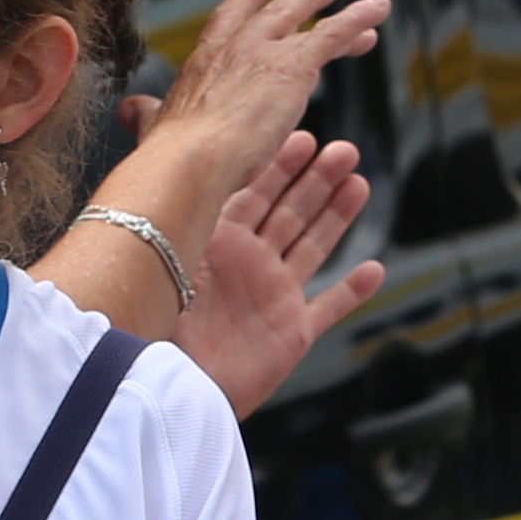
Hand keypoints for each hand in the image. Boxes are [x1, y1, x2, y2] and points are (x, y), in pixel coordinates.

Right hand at [134, 0, 393, 209]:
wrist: (190, 160)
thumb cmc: (169, 154)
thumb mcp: (153, 127)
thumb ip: (146, 115)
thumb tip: (128, 111)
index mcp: (204, 59)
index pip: (229, 18)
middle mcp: (234, 44)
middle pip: (273, 12)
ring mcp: (264, 50)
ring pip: (307, 18)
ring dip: (334, 7)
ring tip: (361, 1)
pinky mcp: (294, 65)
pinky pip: (334, 33)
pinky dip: (358, 19)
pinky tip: (379, 11)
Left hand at [177, 131, 385, 411]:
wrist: (168, 387)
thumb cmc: (153, 323)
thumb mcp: (162, 251)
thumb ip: (173, 203)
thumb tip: (146, 132)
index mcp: (217, 242)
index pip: (254, 191)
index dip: (281, 164)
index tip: (305, 135)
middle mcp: (248, 264)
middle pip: (291, 211)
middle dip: (318, 179)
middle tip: (345, 149)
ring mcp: (273, 297)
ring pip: (314, 246)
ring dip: (338, 216)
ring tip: (359, 184)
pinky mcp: (291, 334)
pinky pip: (329, 307)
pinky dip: (353, 290)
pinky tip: (373, 270)